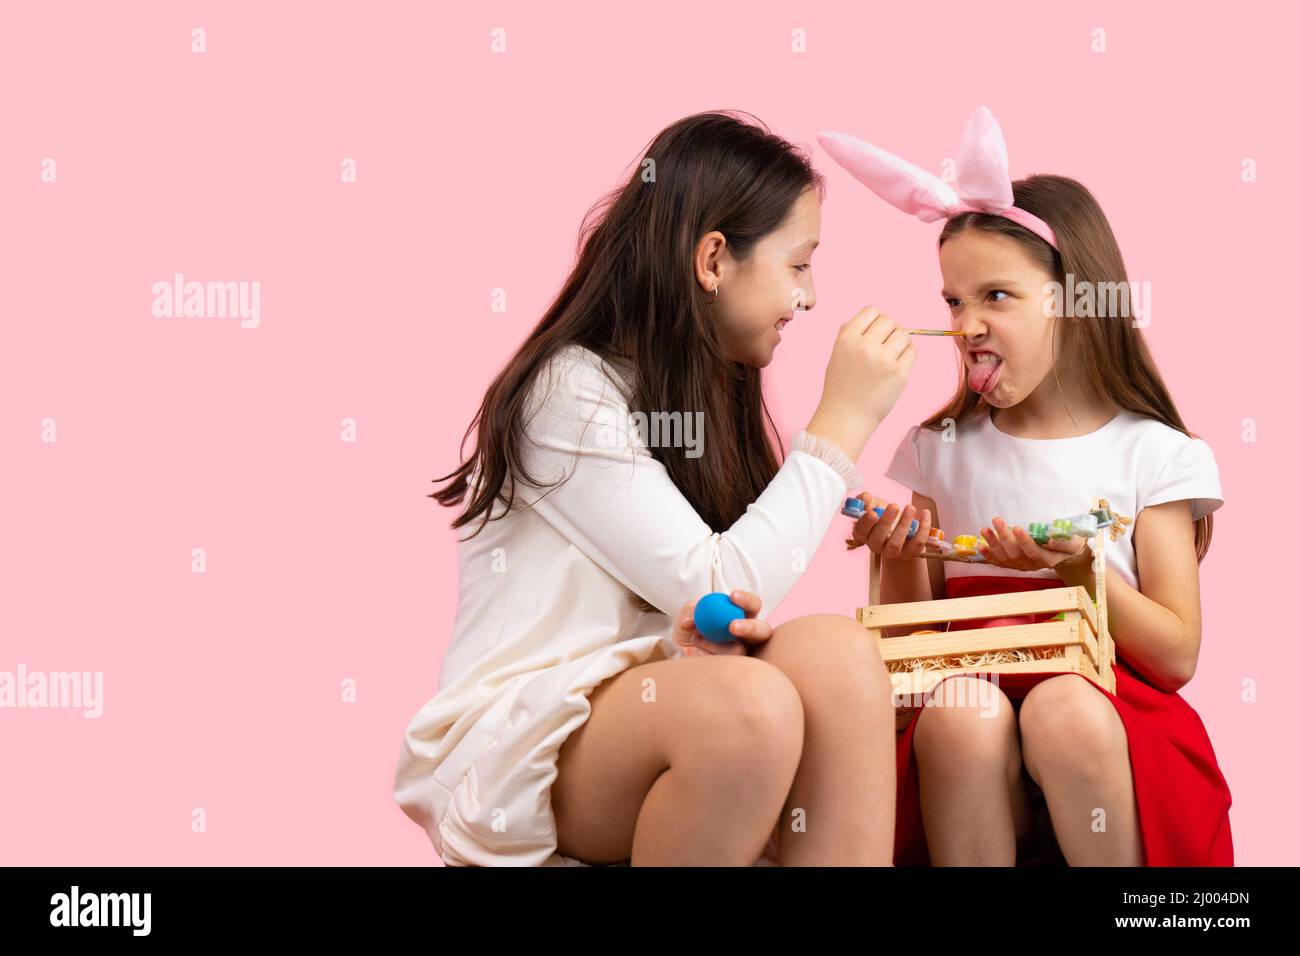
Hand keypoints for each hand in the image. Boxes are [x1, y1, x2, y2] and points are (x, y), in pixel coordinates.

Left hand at [671, 590, 773, 656]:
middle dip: (750, 627)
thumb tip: (690, 619)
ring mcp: (743, 654)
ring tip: (696, 637)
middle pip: (763, 630)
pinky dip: (708, 655)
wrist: (680, 650)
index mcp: (743, 615)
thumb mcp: (688, 614)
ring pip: (741, 651)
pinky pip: (726, 665)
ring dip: (717, 645)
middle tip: (732, 626)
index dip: (747, 600)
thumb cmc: (690, 627)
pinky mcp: (734, 670)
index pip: (753, 605)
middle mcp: (748, 634)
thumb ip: (691, 612)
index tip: (733, 596)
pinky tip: (695, 649)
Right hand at [808, 307, 915, 459]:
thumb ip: (851, 332)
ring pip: (904, 334)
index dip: (874, 322)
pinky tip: (896, 367)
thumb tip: (875, 316)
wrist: (846, 417)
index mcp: (847, 337)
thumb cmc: (842, 385)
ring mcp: (883, 359)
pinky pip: (912, 351)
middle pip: (890, 320)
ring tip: (890, 358)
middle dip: (889, 331)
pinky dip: (907, 356)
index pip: (871, 311)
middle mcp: (865, 345)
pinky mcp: (899, 373)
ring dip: (900, 343)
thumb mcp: (837, 353)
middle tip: (883, 348)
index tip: (873, 336)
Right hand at [845, 493, 932, 558]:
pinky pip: (918, 542)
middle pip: (878, 538)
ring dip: (904, 524)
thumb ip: (867, 500)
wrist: (901, 530)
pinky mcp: (910, 552)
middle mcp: (876, 546)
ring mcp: (893, 551)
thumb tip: (864, 498)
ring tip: (910, 507)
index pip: (861, 531)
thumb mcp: (874, 505)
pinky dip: (923, 528)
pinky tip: (925, 513)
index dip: (866, 522)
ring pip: (896, 542)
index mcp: (864, 534)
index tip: (873, 512)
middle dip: (886, 521)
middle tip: (894, 505)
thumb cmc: (884, 515)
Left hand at [978, 516, 1092, 574]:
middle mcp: (1032, 565)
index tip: (1017, 528)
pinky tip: (980, 546)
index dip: (1024, 541)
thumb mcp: (1073, 542)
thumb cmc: (1070, 544)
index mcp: (1047, 559)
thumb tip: (1051, 540)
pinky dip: (989, 555)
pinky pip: (1000, 562)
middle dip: (1004, 537)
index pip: (1034, 552)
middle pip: (1015, 554)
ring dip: (993, 544)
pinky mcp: (1014, 564)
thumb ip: (1065, 542)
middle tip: (997, 520)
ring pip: (1005, 558)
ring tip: (984, 529)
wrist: (1065, 554)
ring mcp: (1022, 566)